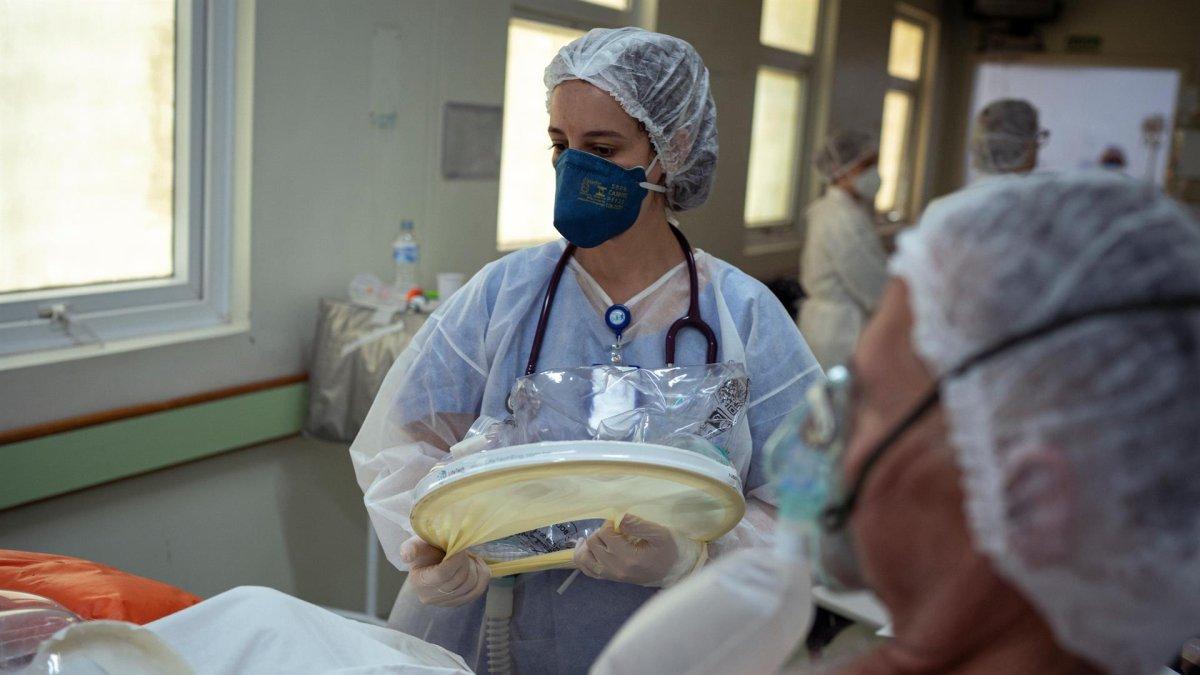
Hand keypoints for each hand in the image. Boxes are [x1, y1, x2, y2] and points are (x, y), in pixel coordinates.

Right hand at [402, 536, 490, 606]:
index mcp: (419, 581)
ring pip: (471, 586)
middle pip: (459, 581)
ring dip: (475, 568)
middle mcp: (430, 597)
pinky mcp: (458, 602)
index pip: (443, 574)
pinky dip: (482, 576)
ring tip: (469, 557)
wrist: (433, 558)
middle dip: (466, 562)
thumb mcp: (416, 544)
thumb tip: (406, 555)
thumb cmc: (425, 548)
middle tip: (464, 550)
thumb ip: (411, 547)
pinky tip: (476, 565)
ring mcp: (445, 603)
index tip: (460, 547)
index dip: (456, 559)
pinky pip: (477, 591)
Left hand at [572, 515, 698, 586]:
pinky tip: (588, 549)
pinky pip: (587, 570)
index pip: (605, 535)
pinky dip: (584, 558)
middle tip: (613, 530)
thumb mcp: (659, 534)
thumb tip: (618, 517)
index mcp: (628, 557)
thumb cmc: (667, 551)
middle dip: (600, 532)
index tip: (619, 524)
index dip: (609, 524)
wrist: (672, 572)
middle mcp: (616, 569)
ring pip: (584, 559)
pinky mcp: (609, 578)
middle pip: (593, 544)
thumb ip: (638, 525)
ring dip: (587, 545)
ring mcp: (611, 575)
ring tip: (597, 537)